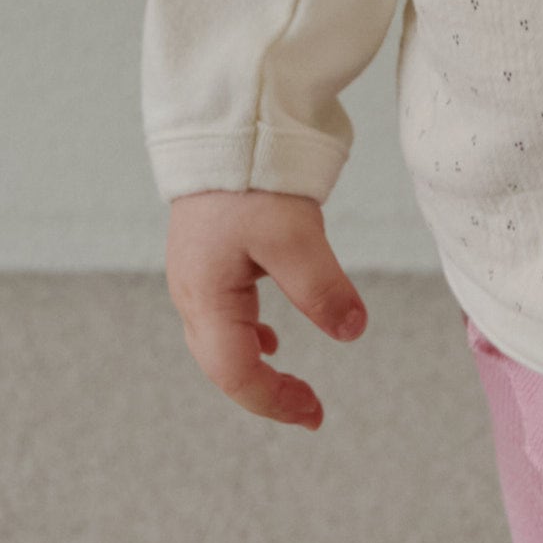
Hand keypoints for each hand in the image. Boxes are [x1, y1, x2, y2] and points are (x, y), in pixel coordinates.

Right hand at [166, 188, 369, 425]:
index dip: (274, 401)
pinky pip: (220, 317)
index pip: (235, 373)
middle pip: (221, 366)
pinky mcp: (206, 259)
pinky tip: (269, 338)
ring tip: (291, 383)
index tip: (315, 414)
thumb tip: (351, 331)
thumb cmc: (250, 179)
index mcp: (205, 297)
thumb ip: (321, 289)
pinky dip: (246, 338)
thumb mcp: (294, 236)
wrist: (225, 128)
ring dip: (254, 367)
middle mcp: (191, 294)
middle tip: (310, 409)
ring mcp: (194, 277)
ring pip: (219, 342)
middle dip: (264, 393)